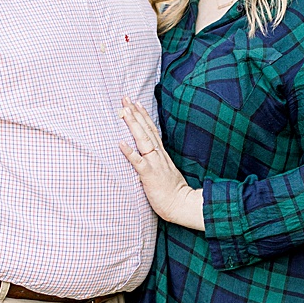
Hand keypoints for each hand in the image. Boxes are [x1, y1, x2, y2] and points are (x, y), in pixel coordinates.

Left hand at [118, 99, 203, 230]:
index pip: (151, 130)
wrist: (182, 205)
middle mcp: (158, 155)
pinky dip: (129, 152)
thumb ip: (158, 162)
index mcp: (161, 154)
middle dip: (135, 113)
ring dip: (133, 125)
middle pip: (146, 130)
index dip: (143, 116)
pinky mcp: (149, 175)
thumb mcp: (166, 172)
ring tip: (124, 112)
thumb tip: (150, 156)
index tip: (136, 103)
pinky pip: (138, 162)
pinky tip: (121, 142)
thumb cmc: (173, 192)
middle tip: (125, 98)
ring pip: (143, 141)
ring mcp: (154, 164)